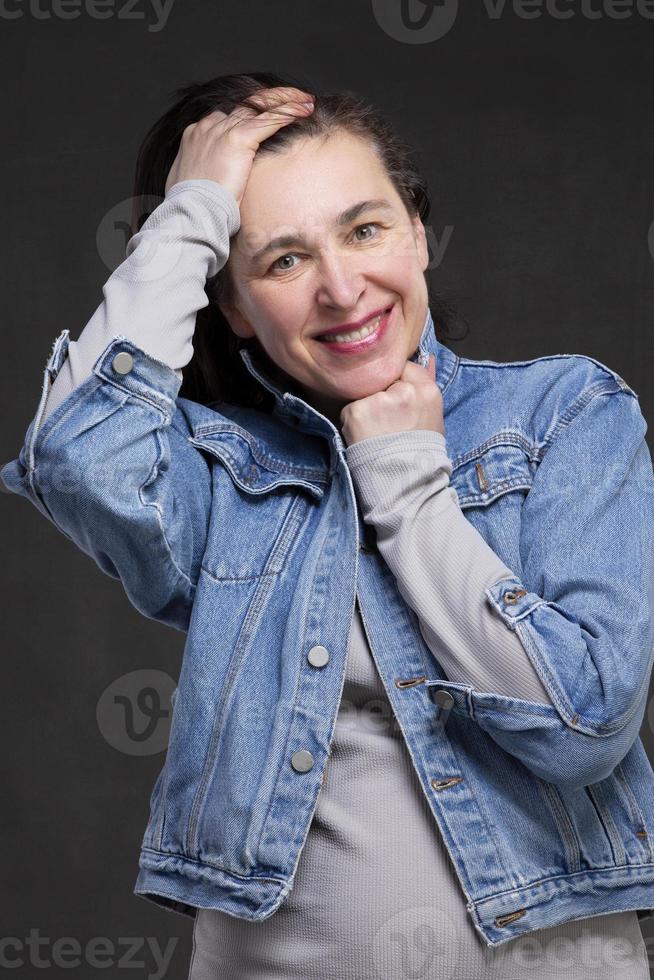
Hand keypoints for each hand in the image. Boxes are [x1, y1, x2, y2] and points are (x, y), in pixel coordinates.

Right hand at [164, 86, 314, 204]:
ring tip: (306, 101)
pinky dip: (288, 112)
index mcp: (195, 137)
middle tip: (293, 99)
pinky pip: (269, 120)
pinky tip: (304, 109)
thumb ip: (205, 176)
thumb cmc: (192, 208)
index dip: (247, 116)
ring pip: (259, 107)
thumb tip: (214, 185)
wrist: (191, 212)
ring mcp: (221, 131)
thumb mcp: (193, 186)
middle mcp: (208, 127)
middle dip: (270, 101)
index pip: (225, 118)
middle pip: (244, 106)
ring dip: (285, 102)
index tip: (263, 118)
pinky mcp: (237, 139)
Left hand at [340, 354, 444, 446]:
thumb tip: (427, 357)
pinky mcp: (357, 412)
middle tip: (388, 420)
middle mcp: (404, 391)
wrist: (404, 484)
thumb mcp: (433, 416)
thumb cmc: (420, 452)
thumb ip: (427, 384)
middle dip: (381, 393)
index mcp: (427, 391)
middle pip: (383, 378)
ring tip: (377, 431)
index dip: (397, 383)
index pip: (405, 367)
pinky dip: (354, 420)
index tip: (397, 401)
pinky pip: (350, 407)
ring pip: (366, 392)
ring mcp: (379, 401)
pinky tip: (366, 436)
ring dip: (367, 407)